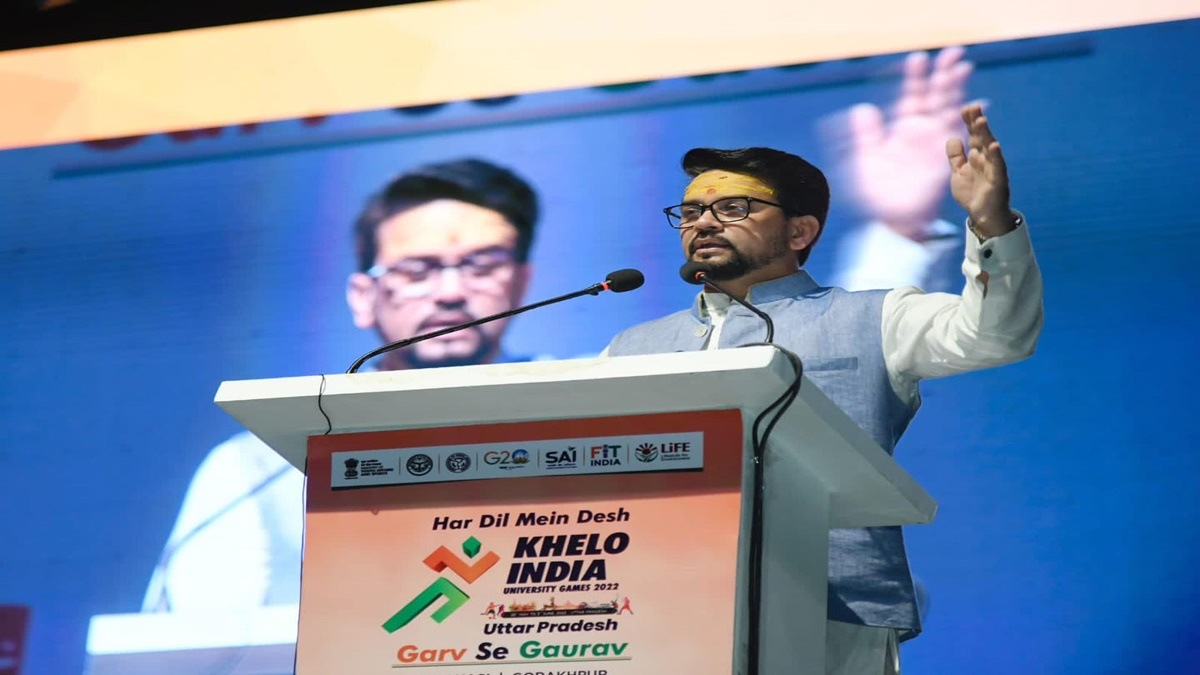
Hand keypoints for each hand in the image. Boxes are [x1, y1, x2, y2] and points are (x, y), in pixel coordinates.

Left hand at [837, 47, 973, 239]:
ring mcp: (935, 143)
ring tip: (963, 67)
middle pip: (935, 96)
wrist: (893, 219)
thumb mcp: (867, 159)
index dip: (916, 78)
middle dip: (943, 75)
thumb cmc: (879, 192)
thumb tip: (862, 108)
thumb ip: (867, 134)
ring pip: (948, 110)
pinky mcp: (945, 158)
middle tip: (953, 52)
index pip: (911, 96)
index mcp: (902, 129)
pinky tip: (977, 105)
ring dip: (957, 90)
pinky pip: (958, 137)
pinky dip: (967, 121)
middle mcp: (921, 132)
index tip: (918, 58)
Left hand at [946, 104, 1013, 236]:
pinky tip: (994, 146)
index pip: (973, 134)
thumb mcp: (959, 172)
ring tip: (981, 121)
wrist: (983, 216)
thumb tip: (953, 138)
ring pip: (989, 149)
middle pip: (981, 137)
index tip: (965, 107)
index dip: (969, 122)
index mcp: (976, 156)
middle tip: (973, 107)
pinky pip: (998, 167)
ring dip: (985, 134)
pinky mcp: (998, 182)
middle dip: (977, 122)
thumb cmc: (973, 192)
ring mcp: (993, 169)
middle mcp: (986, 159)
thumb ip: (956, 156)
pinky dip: (996, 157)